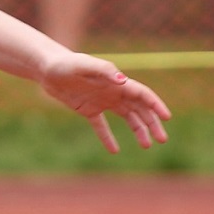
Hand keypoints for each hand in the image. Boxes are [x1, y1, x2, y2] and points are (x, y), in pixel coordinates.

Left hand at [39, 53, 170, 153]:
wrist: (46, 68)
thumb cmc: (65, 63)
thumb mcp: (83, 65)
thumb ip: (103, 71)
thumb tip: (123, 80)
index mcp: (115, 81)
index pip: (142, 94)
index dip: (155, 105)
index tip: (166, 118)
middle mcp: (113, 91)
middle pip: (139, 108)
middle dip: (152, 123)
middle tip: (162, 139)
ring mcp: (102, 101)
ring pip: (126, 118)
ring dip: (138, 130)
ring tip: (146, 145)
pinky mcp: (88, 110)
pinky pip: (101, 126)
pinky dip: (108, 137)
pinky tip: (114, 150)